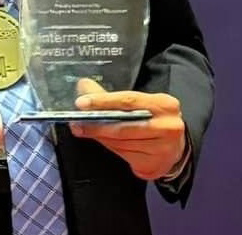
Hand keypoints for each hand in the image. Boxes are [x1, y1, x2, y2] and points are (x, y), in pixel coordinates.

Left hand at [69, 78, 186, 180]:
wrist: (174, 146)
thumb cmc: (152, 118)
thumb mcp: (139, 102)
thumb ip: (111, 95)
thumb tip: (84, 86)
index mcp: (164, 105)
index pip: (128, 100)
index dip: (103, 101)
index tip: (82, 103)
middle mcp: (168, 127)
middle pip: (123, 126)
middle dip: (96, 124)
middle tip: (76, 122)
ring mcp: (163, 149)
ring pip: (121, 142)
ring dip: (100, 136)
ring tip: (84, 130)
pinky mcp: (154, 165)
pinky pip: (124, 155)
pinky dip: (110, 147)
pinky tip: (102, 140)